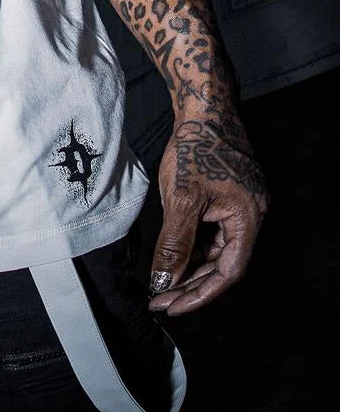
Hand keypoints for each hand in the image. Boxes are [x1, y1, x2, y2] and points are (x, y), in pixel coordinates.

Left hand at [148, 111, 268, 315]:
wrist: (203, 105)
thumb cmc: (196, 146)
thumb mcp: (181, 199)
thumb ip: (174, 243)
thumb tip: (164, 281)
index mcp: (249, 219)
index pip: (228, 273)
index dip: (199, 294)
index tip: (171, 306)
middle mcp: (251, 216)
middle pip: (223, 263)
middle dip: (190, 283)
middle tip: (160, 298)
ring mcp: (240, 205)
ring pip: (216, 247)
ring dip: (191, 264)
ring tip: (162, 278)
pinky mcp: (228, 196)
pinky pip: (212, 229)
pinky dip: (193, 242)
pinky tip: (172, 250)